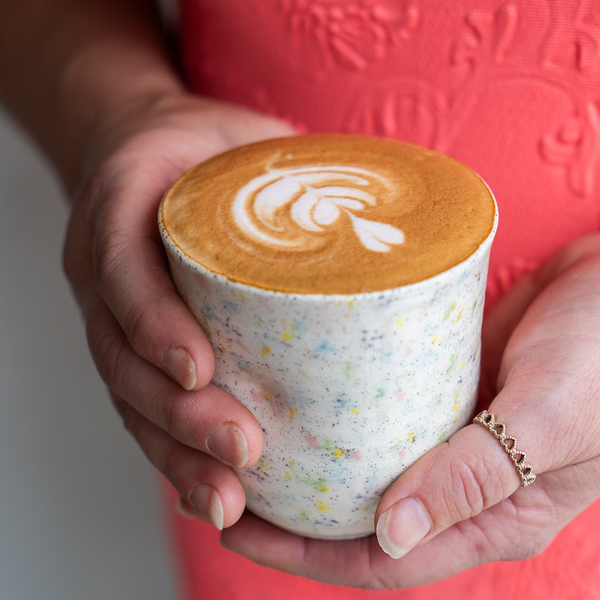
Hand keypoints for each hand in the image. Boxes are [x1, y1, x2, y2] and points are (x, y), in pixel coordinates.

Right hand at [63, 91, 294, 528]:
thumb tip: (386, 209)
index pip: (124, 271)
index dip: (155, 323)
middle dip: (179, 415)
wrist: (157, 152)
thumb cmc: (204, 148)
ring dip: (176, 454)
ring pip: (132, 400)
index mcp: (122, 211)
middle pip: (124, 359)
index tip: (200, 370)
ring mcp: (117, 319)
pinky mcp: (140, 349)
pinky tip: (214, 490)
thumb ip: (290, 168)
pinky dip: (176, 453)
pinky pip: (147, 407)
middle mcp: (108, 275)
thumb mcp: (237, 137)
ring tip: (227, 500)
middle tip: (241, 450)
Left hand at [219, 234, 599, 588]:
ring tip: (243, 434)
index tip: (240, 530)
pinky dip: (336, 406)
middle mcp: (459, 478)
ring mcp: (446, 426)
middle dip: (290, 507)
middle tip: (219, 476)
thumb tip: (391, 533)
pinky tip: (297, 387)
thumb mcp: (551, 419)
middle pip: (359, 510)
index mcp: (489, 513)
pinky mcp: (438, 380)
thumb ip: (476, 476)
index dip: (306, 553)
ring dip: (307, 455)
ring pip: (363, 457)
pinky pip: (377, 403)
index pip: (383, 558)